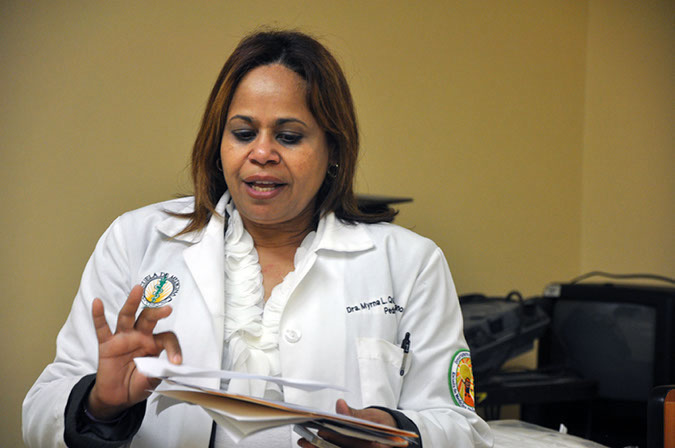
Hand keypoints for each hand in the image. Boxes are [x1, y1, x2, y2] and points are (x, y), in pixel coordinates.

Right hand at [87, 285, 181, 419]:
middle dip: (157, 313)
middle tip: (167, 309)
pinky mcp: (106, 344)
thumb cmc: (137, 383)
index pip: (167, 337)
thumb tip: (170, 367)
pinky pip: (102, 328)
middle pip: (149, 318)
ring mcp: (122, 338)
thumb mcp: (153, 379)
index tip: (176, 362)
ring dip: (132, 302)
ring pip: (127, 316)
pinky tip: (97, 303)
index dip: (174, 348)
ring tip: (138, 289)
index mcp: (155, 343)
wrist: (118, 397)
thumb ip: (160, 371)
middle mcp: (140, 336)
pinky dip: (98, 316)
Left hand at [297, 399, 397, 447]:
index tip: (323, 432)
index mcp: (377, 447)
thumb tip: (340, 406)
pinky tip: (312, 444)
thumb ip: (356, 415)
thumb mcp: (374, 417)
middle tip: (306, 439)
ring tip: (304, 441)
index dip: (337, 440)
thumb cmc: (383, 424)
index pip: (355, 445)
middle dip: (322, 446)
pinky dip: (324, 447)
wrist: (389, 431)